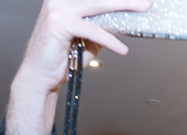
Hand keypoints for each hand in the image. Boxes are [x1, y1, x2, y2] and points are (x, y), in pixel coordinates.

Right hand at [7, 0, 151, 134]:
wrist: (40, 76)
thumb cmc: (62, 58)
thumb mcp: (87, 39)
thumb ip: (101, 26)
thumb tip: (123, 20)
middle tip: (145, 1)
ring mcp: (57, 8)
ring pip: (98, 5)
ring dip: (123, 6)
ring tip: (142, 10)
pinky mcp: (59, 23)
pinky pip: (93, 31)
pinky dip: (109, 40)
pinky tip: (122, 49)